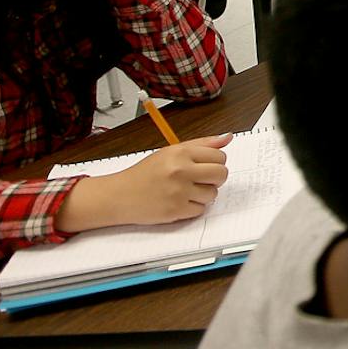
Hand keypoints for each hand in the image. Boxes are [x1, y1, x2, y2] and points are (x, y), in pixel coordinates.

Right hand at [57, 135, 231, 231]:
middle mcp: (180, 171)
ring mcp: (179, 192)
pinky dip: (193, 208)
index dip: (215, 162)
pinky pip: (201, 210)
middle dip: (215, 178)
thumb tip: (227, 137)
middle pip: (221, 174)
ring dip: (203, 194)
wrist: (119, 195)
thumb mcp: (170, 152)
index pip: (219, 156)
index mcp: (180, 153)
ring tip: (185, 191)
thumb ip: (201, 145)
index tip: (205, 166)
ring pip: (213, 194)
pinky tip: (179, 201)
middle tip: (200, 179)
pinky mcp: (176, 211)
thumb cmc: (145, 173)